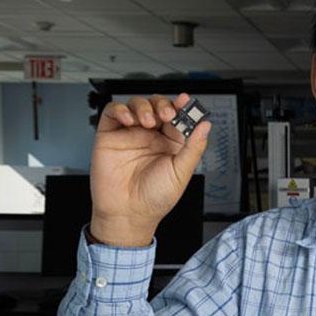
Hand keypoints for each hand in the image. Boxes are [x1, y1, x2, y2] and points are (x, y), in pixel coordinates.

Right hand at [88, 93, 209, 246]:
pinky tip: (129, 120)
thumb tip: (205, 125)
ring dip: (144, 106)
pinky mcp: (110, 136)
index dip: (182, 107)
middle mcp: (151, 137)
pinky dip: (121, 110)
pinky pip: (113, 112)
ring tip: (148, 121)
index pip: (178, 117)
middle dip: (163, 104)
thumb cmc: (155, 198)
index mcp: (171, 144)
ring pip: (137, 104)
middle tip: (167, 114)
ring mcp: (130, 134)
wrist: (128, 214)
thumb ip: (194, 147)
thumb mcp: (181, 173)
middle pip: (157, 105)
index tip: (187, 101)